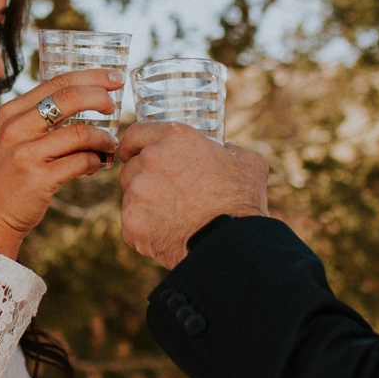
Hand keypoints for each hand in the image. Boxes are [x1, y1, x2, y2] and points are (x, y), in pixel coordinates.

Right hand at [0, 70, 122, 258]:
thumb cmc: (6, 175)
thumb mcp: (10, 137)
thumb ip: (36, 118)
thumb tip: (82, 100)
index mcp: (11, 111)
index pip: (57, 83)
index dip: (91, 77)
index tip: (114, 78)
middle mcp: (16, 128)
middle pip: (70, 98)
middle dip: (101, 98)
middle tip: (114, 107)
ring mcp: (26, 154)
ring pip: (80, 133)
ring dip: (103, 139)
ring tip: (109, 145)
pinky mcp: (38, 180)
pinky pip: (80, 163)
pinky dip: (95, 162)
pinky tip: (96, 165)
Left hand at [116, 121, 269, 265]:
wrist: (229, 244)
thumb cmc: (240, 202)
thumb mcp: (248, 164)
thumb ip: (232, 150)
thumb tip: (226, 149)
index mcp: (176, 139)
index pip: (137, 133)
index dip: (132, 144)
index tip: (131, 153)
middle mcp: (151, 159)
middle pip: (132, 166)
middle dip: (144, 177)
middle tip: (166, 194)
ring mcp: (138, 191)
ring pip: (130, 194)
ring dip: (144, 202)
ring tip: (172, 217)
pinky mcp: (132, 221)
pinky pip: (132, 222)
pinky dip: (145, 228)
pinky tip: (168, 233)